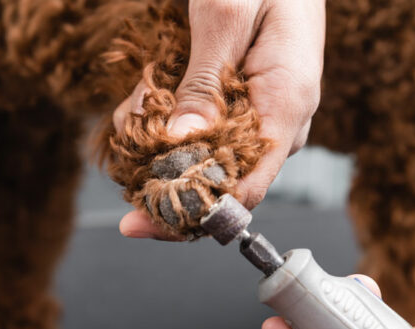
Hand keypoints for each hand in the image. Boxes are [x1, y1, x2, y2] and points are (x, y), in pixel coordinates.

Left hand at [115, 0, 325, 239]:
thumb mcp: (226, 15)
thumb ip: (203, 82)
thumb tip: (182, 146)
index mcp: (285, 106)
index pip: (244, 191)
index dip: (190, 214)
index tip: (137, 221)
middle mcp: (278, 125)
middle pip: (215, 181)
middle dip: (159, 164)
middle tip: (130, 119)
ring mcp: (261, 120)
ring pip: (199, 158)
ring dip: (154, 136)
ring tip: (142, 89)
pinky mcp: (243, 111)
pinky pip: (200, 135)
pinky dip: (164, 120)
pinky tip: (150, 91)